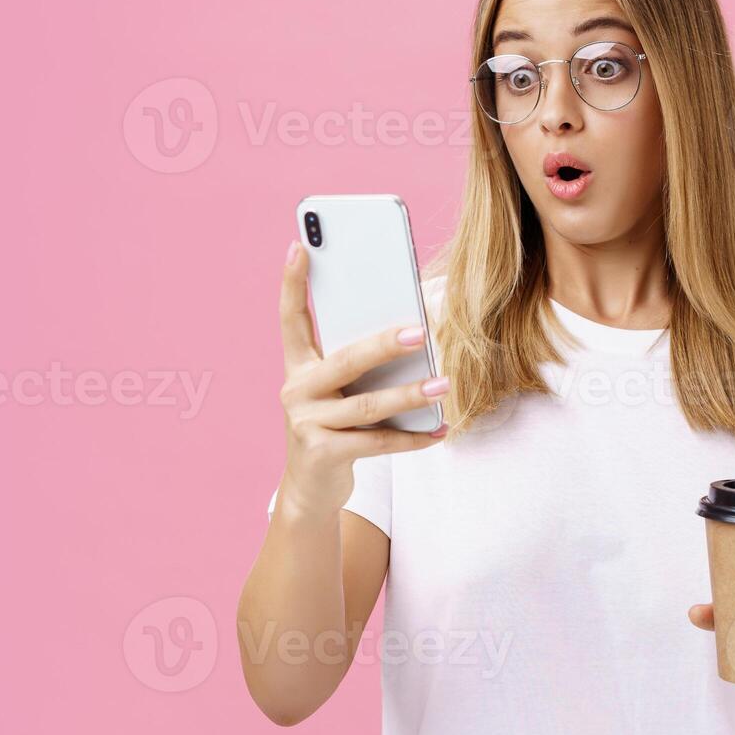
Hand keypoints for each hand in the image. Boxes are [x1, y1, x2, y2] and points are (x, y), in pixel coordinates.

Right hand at [276, 241, 447, 505]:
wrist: (309, 488)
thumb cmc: (332, 425)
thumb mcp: (334, 391)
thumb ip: (355, 363)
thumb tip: (410, 333)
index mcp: (297, 366)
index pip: (290, 318)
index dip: (292, 283)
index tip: (300, 246)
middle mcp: (296, 391)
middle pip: (344, 360)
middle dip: (382, 344)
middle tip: (418, 331)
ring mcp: (306, 424)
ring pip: (365, 406)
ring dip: (409, 395)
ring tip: (443, 383)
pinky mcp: (323, 454)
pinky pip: (376, 442)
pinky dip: (411, 437)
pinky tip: (439, 430)